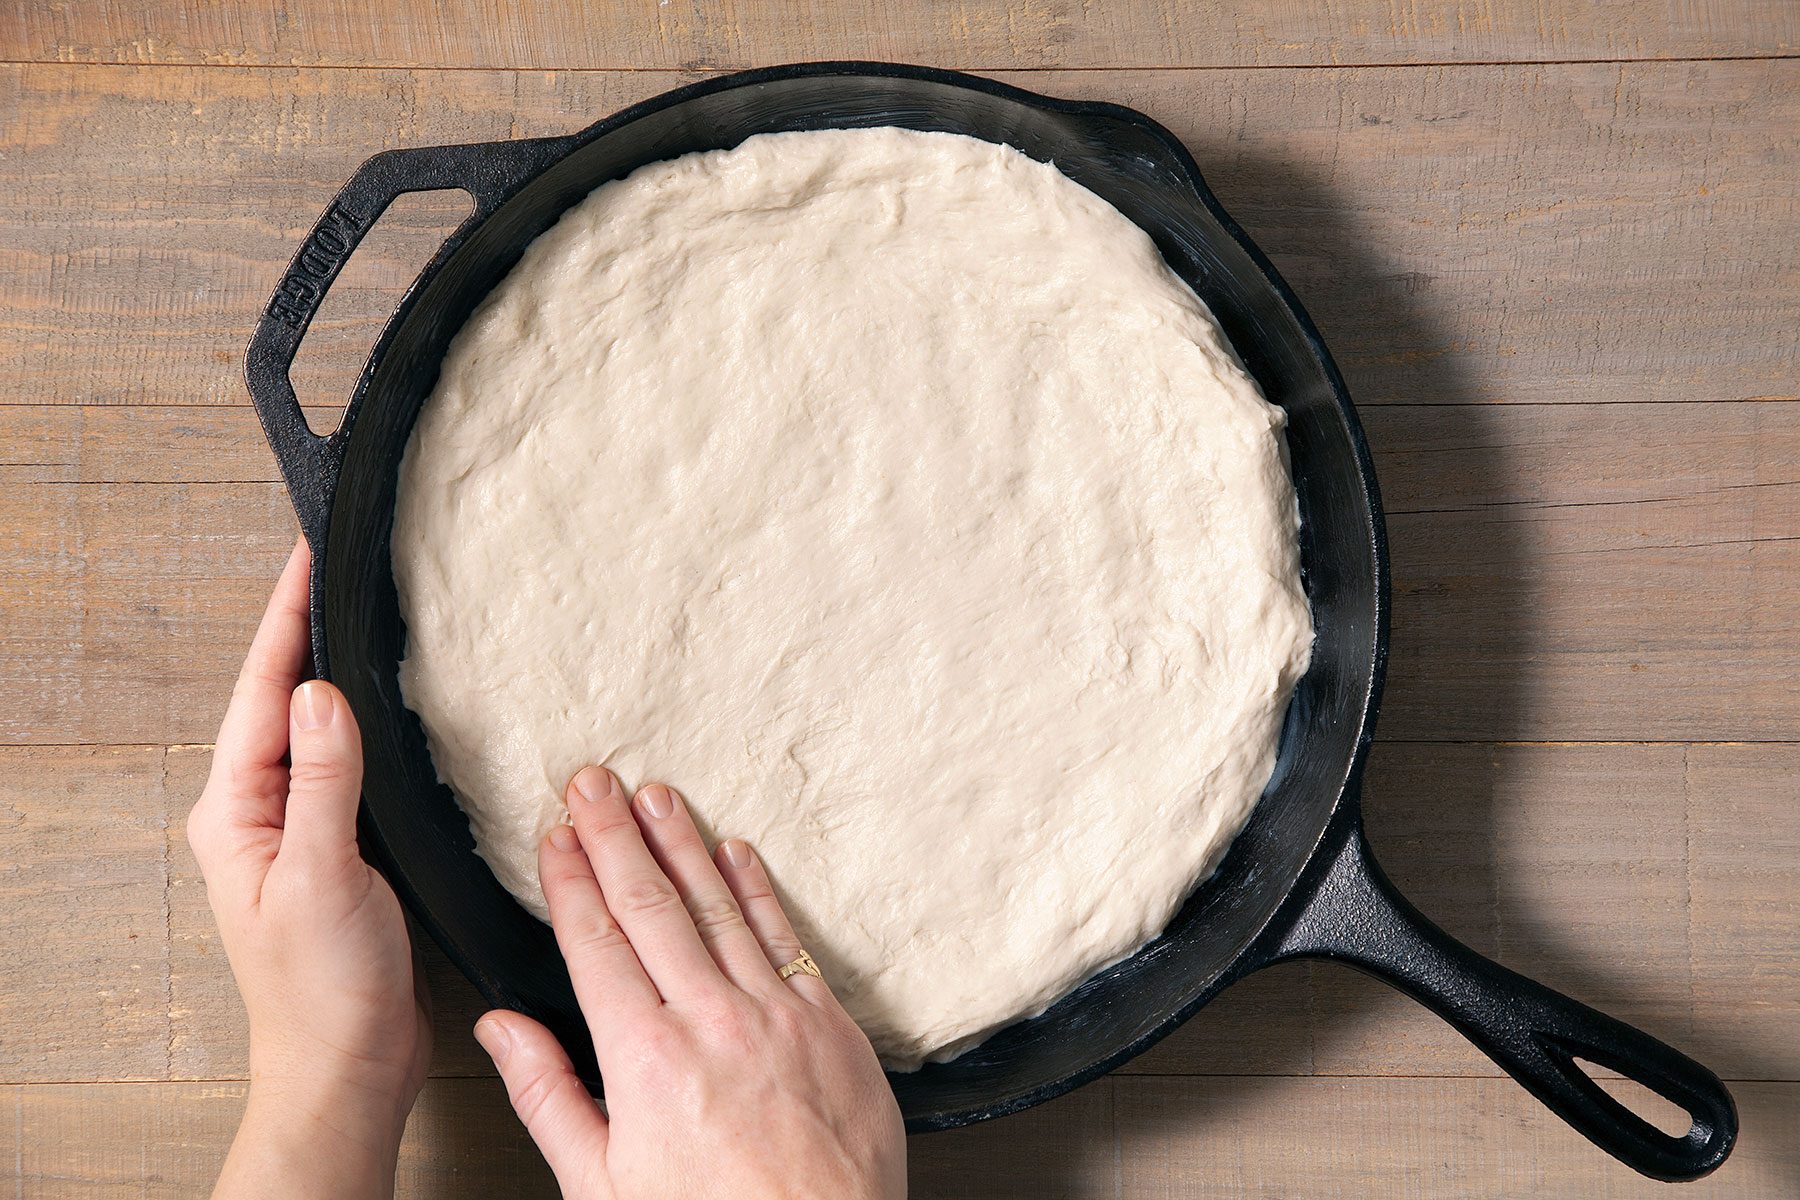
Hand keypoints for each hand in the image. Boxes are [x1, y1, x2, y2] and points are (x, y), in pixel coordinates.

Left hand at [189, 541, 430, 1198]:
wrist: (349, 1063)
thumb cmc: (325, 987)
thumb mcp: (323, 875)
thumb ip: (324, 781)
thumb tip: (321, 693)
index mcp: (236, 812)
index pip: (261, 694)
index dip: (286, 620)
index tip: (309, 555)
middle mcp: (259, 811)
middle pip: (280, 699)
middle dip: (306, 630)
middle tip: (337, 563)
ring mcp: (298, 828)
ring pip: (314, 728)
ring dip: (336, 673)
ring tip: (364, 615)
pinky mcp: (338, 847)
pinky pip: (347, 765)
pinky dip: (368, 724)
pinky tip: (394, 707)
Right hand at [474, 767, 906, 1198]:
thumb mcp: (602, 1185)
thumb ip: (549, 1096)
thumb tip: (503, 1029)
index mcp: (645, 1059)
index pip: (596, 943)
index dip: (571, 881)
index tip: (553, 837)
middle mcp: (710, 1022)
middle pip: (650, 906)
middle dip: (614, 836)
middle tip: (592, 782)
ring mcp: (775, 1015)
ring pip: (718, 907)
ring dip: (682, 844)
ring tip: (655, 796)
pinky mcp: (830, 1023)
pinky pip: (785, 937)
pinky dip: (758, 890)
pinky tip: (738, 852)